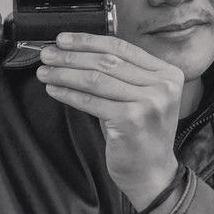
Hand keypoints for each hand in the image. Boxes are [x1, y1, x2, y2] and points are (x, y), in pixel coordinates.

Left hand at [37, 32, 183, 209]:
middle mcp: (162, 85)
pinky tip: (55, 89)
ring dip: (65, 73)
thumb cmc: (140, 134)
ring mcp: (149, 102)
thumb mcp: (140, 96)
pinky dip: (69, 93)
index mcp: (167, 73)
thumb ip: (121, 74)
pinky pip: (91, 101)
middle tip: (48, 54)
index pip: (122, 48)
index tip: (65, 39)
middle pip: (108, 61)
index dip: (89, 41)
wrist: (152, 174)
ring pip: (97, 78)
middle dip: (72, 55)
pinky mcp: (132, 119)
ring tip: (46, 71)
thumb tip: (78, 52)